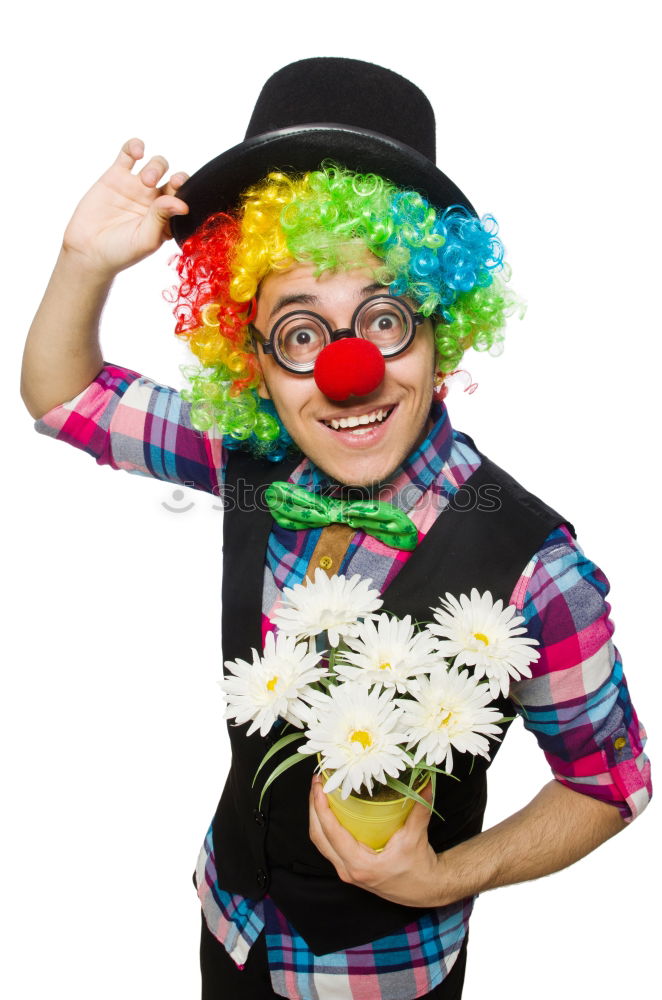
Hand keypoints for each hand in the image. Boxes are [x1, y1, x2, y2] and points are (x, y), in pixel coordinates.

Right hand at [62, 137, 188, 278]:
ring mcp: (136, 187)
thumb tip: (182, 204)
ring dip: (156, 166)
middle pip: (174, 179)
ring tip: (145, 180)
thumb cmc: (120, 251)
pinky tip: (137, 152)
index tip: (179, 194)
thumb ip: (162, 218)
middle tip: (165, 185)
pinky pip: (129, 153)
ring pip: (157, 164)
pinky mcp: (116, 176)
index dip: (187, 193)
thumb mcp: (145, 239)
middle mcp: (155, 201)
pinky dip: (136, 146)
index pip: (184, 199)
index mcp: (167, 218)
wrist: (87, 249)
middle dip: (175, 178)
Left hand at [308, 773, 441, 907]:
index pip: (332, 833)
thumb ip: (419, 809)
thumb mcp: (416, 837)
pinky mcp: (350, 868)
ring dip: (317, 818)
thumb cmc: (419, 869)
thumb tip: (423, 783)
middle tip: (316, 783)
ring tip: (319, 793)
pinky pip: (329, 846)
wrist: (425, 889)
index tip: (319, 788)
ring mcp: (347, 871)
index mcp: (360, 865)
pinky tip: (330, 810)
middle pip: (319, 837)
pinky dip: (325, 827)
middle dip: (314, 809)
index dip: (322, 809)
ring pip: (321, 843)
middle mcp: (348, 870)